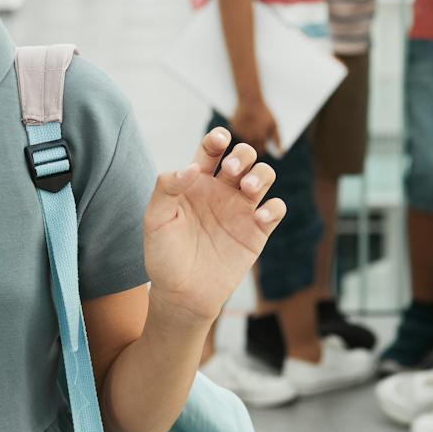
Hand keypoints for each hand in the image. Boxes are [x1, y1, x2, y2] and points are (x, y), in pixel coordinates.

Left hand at [143, 128, 286, 326]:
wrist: (182, 294)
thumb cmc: (164, 256)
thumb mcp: (155, 219)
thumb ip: (166, 188)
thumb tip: (192, 167)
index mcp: (197, 182)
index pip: (212, 150)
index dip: (218, 138)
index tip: (219, 140)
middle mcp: (222, 191)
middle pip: (244, 157)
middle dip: (243, 156)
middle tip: (231, 171)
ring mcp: (241, 210)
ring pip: (265, 176)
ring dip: (262, 175)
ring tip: (248, 189)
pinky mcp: (257, 232)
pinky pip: (277, 209)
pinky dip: (274, 207)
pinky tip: (260, 217)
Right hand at [228, 98, 279, 156]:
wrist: (249, 100)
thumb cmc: (264, 112)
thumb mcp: (274, 125)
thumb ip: (277, 140)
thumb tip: (281, 153)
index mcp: (260, 139)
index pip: (261, 151)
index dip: (264, 147)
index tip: (264, 142)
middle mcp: (248, 138)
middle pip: (252, 147)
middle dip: (255, 142)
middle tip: (257, 133)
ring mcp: (240, 133)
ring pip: (244, 140)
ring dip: (247, 136)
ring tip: (251, 125)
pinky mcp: (233, 128)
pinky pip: (237, 133)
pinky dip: (241, 130)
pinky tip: (245, 122)